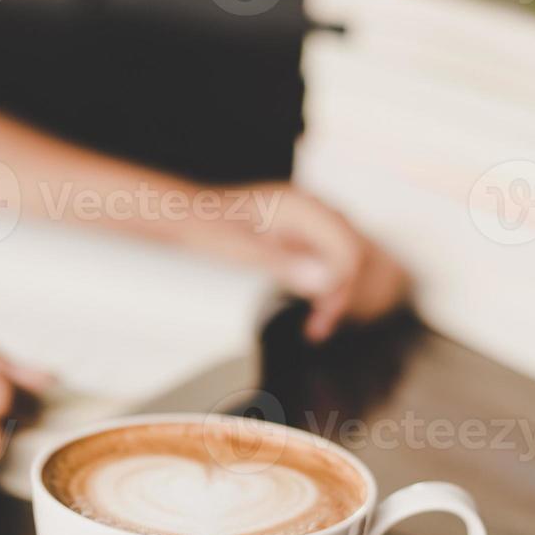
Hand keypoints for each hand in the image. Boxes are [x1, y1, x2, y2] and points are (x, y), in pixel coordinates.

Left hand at [174, 182, 408, 342]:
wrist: (187, 215)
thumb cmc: (207, 227)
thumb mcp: (242, 251)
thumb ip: (285, 263)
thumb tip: (326, 280)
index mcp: (301, 207)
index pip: (346, 248)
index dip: (342, 285)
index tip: (324, 315)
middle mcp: (310, 209)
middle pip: (348, 253)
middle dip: (339, 292)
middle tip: (319, 328)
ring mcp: (306, 221)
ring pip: (339, 258)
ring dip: (333, 293)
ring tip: (316, 327)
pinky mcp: (298, 235)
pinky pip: (324, 260)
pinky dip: (321, 286)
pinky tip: (312, 309)